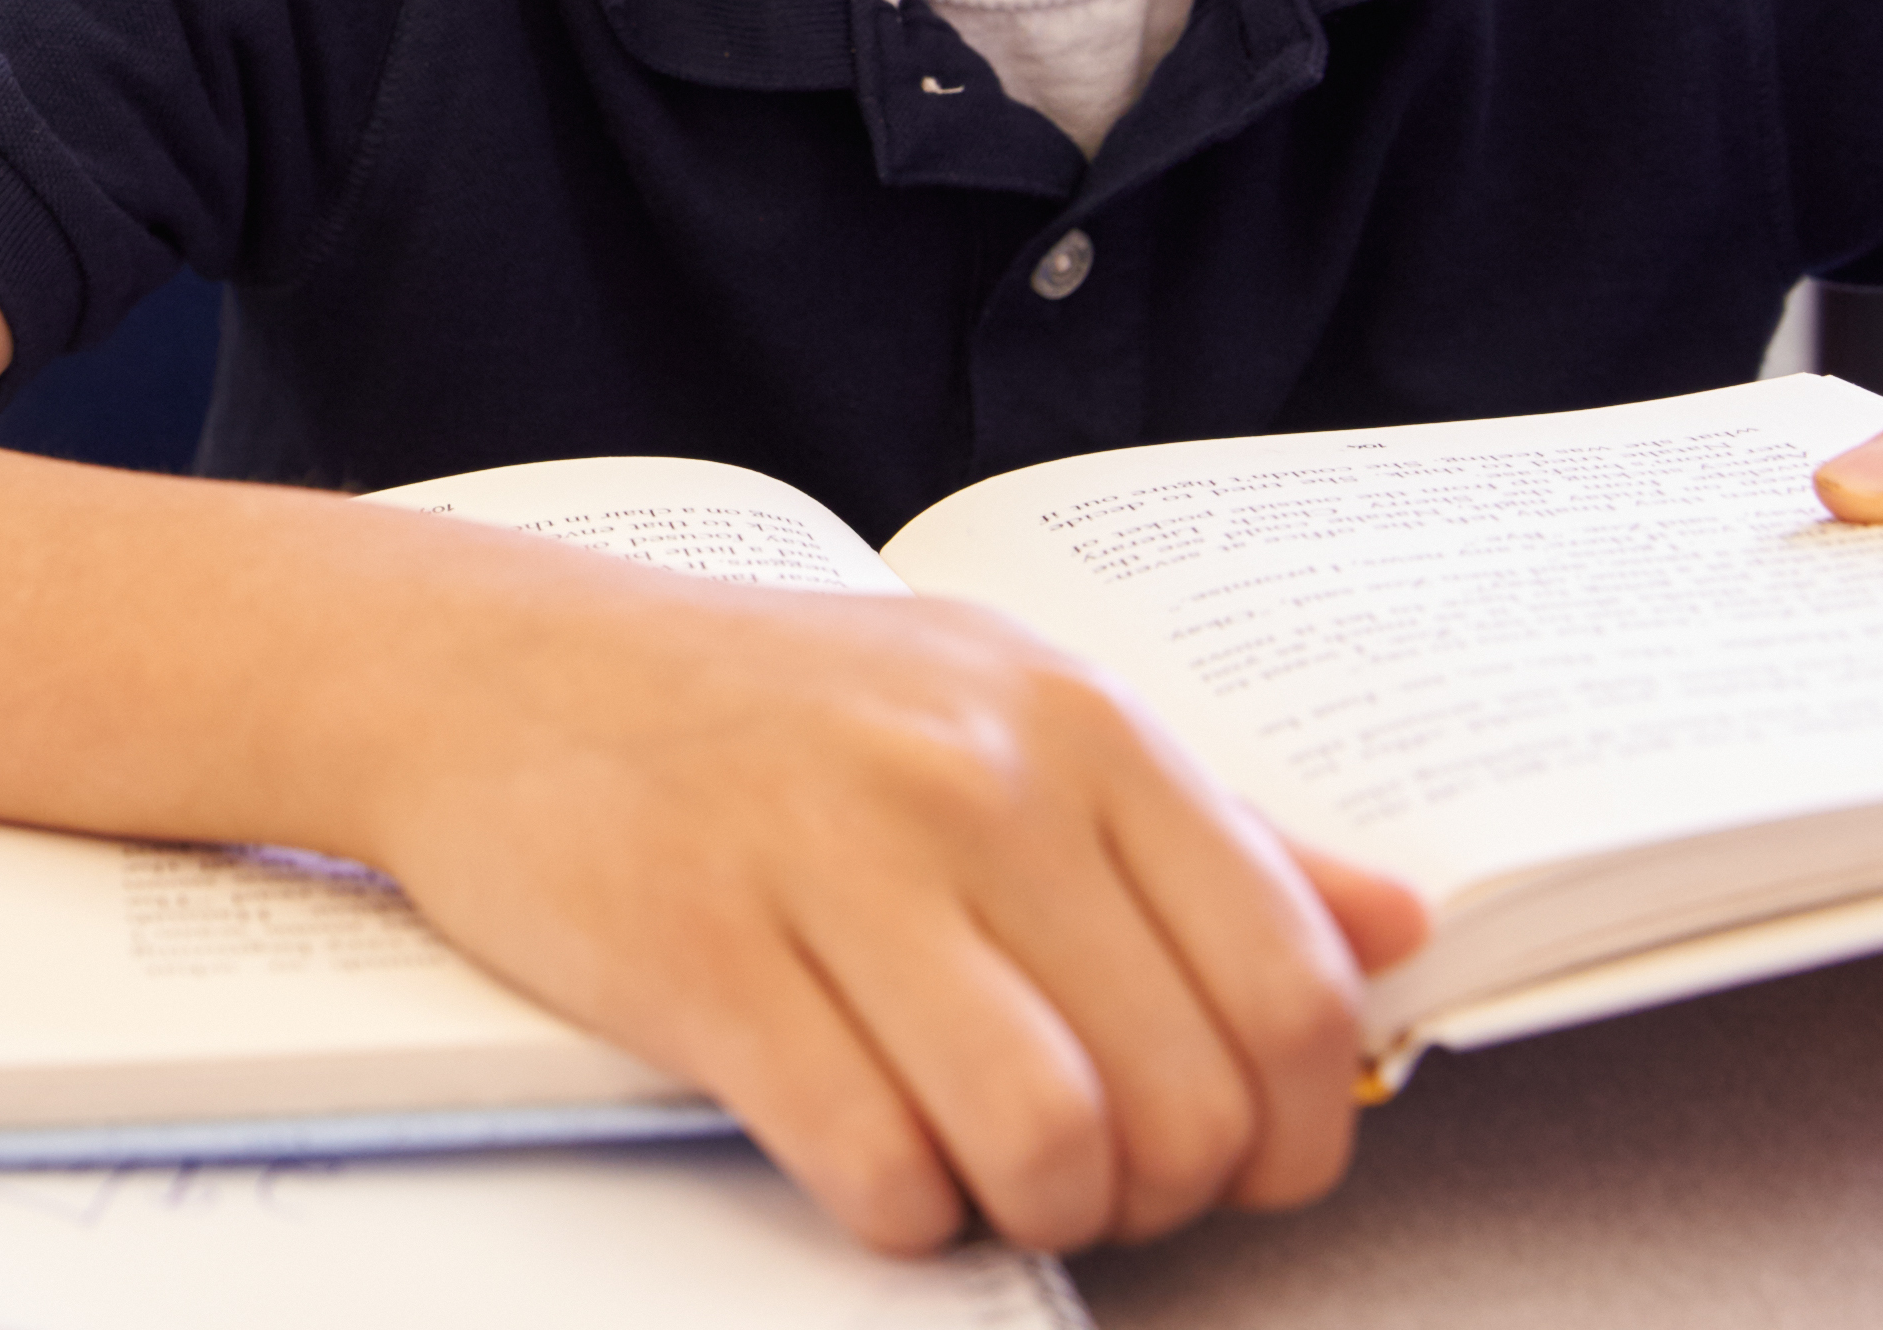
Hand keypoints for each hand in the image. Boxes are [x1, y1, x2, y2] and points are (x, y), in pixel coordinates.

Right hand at [369, 568, 1423, 1255]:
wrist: (487, 668)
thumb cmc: (754, 704)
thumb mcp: (994, 708)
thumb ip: (1200, 828)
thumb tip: (1395, 924)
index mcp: (1074, 724)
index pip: (1290, 982)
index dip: (1292, 1123)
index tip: (1237, 1155)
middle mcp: (975, 780)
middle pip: (1185, 1093)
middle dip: (1157, 1192)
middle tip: (1092, 1183)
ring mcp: (838, 863)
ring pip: (1051, 1143)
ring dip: (1036, 1212)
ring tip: (985, 1182)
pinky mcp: (708, 957)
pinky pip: (877, 1165)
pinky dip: (900, 1215)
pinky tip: (870, 1167)